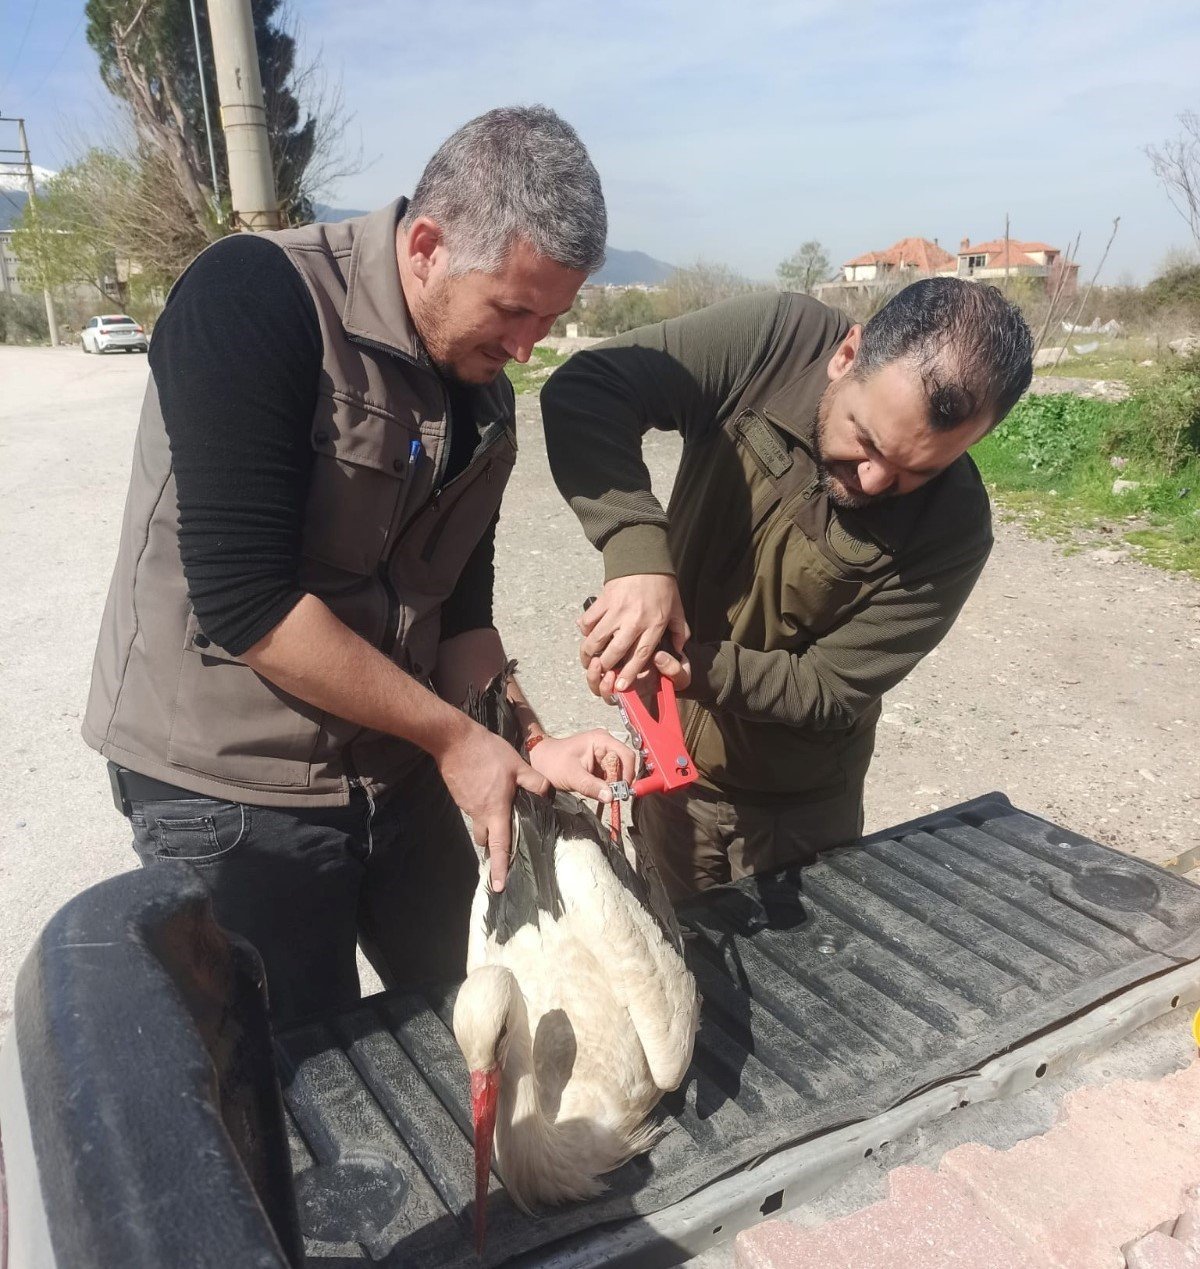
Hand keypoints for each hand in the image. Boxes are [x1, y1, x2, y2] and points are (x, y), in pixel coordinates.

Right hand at [433, 719, 550, 891]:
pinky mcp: (460, 795)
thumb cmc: (487, 753)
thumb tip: (548, 794)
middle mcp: (479, 813)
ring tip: (501, 812)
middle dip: (494, 846)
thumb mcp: (518, 765)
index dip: (500, 868)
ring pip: (479, 823)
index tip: (499, 887)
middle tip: (506, 843)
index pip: (499, 846)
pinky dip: (482, 808)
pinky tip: (490, 792)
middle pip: (486, 840)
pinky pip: (473, 809)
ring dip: (489, 824)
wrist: (454, 740)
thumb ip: (535, 782)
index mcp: (495, 811)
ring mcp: (467, 805)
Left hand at [528, 731, 636, 801]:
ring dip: (613, 786)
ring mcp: (602, 756)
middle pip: (624, 765)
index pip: (626, 755)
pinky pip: (610, 778)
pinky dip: (607, 787)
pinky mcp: (599, 766)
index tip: (622, 790)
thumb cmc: (552, 762)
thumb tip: (611, 797)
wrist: (540, 761)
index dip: (628, 773)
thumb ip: (592, 786)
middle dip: (619, 782)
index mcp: (601, 740)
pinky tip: (599, 792)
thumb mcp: (572, 775)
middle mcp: (605, 746)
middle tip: (611, 796)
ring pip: (618, 773)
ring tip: (601, 793)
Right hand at [578, 575, 689, 695]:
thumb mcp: (677, 609)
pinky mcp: (602, 601)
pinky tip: (587, 634)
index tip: (620, 686)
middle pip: (614, 652)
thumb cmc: (662, 585)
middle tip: (602, 674)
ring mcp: (616, 611)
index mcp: (653, 625)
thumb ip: (680, 631)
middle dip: (606, 668)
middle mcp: (633, 621)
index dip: (629, 673)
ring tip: (588, 660)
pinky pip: (588, 620)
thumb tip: (679, 650)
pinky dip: (585, 629)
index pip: (639, 655)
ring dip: (589, 653)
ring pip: (596, 639)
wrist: (644, 557)